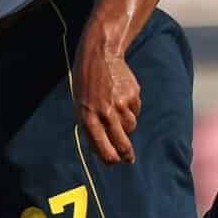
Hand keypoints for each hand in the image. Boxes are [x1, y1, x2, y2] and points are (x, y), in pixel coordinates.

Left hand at [74, 35, 140, 164]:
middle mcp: (106, 112)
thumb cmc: (86, 84)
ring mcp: (121, 103)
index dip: (111, 159)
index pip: (103, 148)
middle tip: (129, 159)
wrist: (99, 55)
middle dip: (126, 154)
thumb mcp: (80, 105)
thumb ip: (90, 128)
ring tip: (116, 109)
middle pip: (122, 143)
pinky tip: (121, 95)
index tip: (115, 162)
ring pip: (131, 126)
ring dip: (126, 124)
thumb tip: (103, 151)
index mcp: (88, 117)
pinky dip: (131, 108)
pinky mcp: (133, 95)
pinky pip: (136, 111)